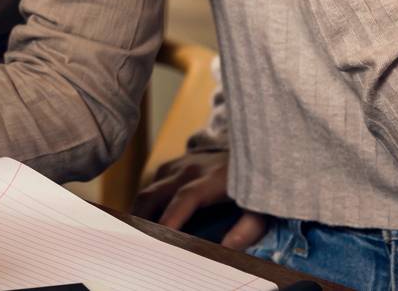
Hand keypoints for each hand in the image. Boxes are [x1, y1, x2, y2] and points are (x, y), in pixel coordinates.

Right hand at [133, 150, 265, 250]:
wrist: (246, 147)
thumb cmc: (253, 183)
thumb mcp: (259, 206)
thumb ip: (248, 229)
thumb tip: (227, 250)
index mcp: (212, 179)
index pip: (186, 198)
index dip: (172, 217)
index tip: (161, 238)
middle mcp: (189, 170)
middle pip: (153, 195)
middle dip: (141, 221)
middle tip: (138, 245)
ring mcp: (176, 166)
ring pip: (147, 193)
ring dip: (141, 215)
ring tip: (140, 239)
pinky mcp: (169, 166)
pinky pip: (151, 188)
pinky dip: (147, 207)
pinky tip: (150, 223)